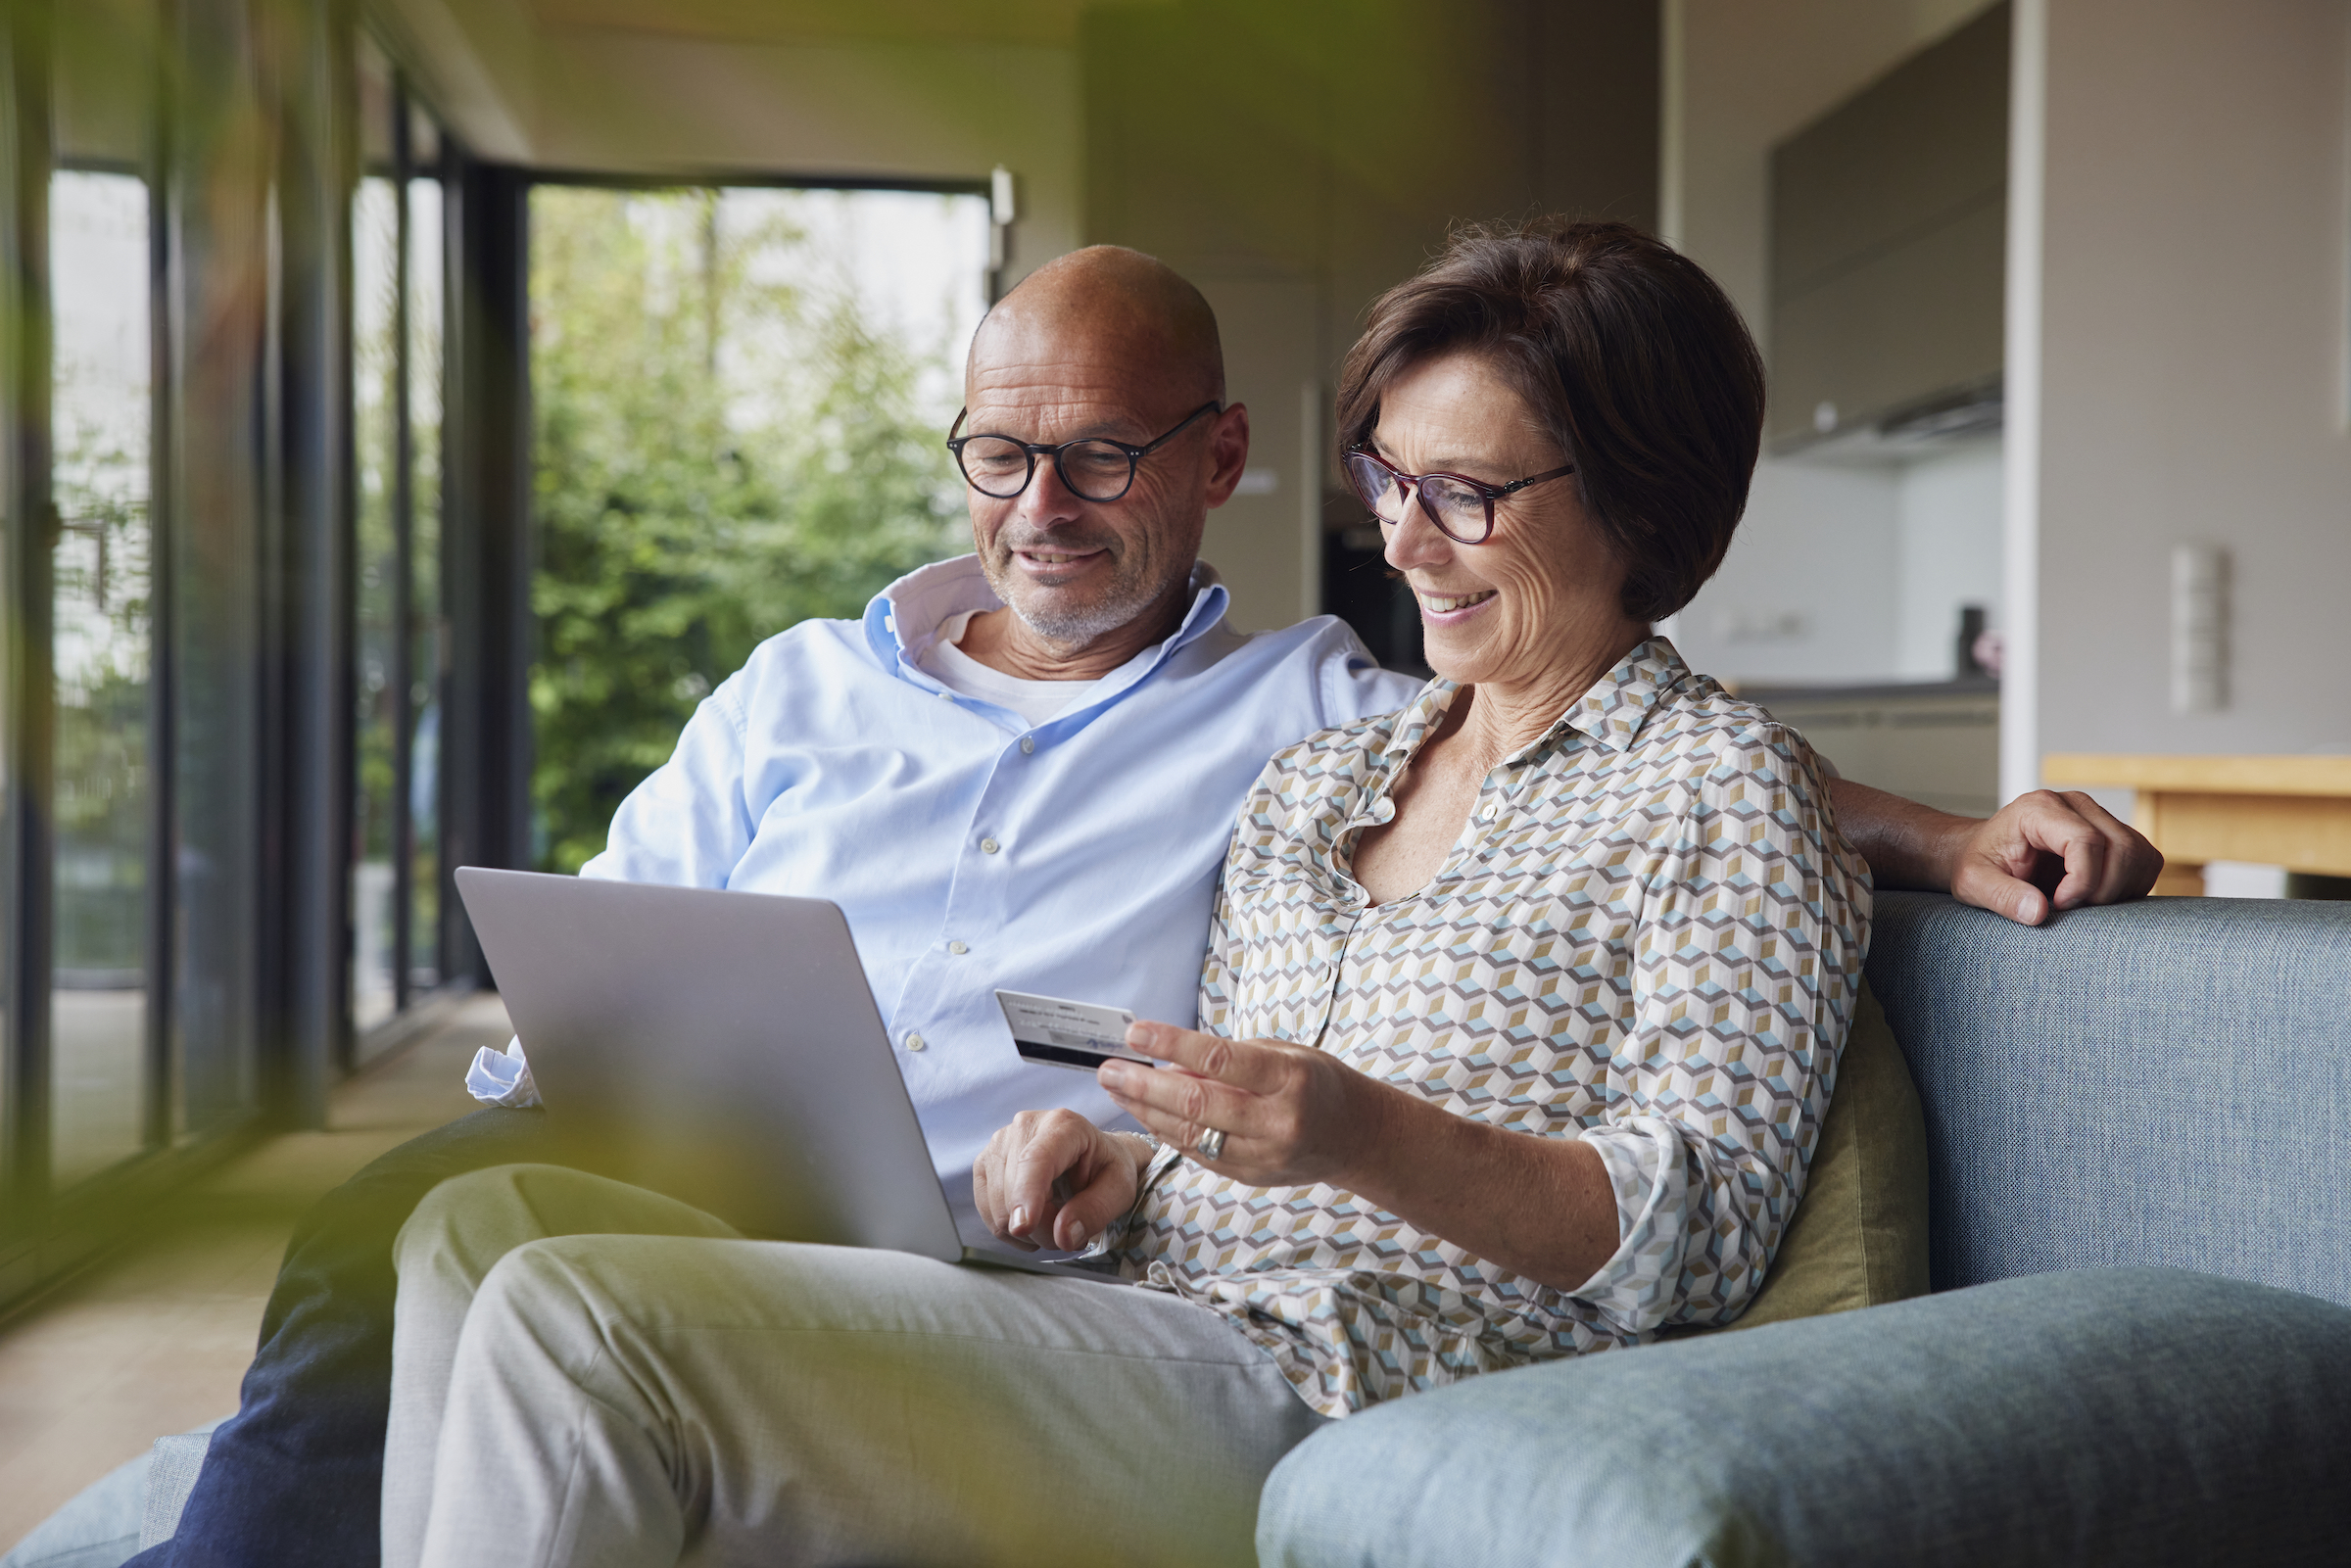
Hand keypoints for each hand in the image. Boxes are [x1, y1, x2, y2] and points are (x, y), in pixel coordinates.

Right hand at [973, 1110, 1144, 1252]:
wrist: (1092, 1156)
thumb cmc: (1106, 1169)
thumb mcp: (1120, 1189)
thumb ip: (1096, 1210)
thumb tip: (1063, 1235)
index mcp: (1063, 1125)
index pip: (1036, 1160)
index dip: (1027, 1193)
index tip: (1024, 1226)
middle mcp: (1024, 1126)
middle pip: (1016, 1193)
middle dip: (1043, 1227)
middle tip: (1071, 1231)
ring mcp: (998, 1144)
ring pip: (998, 1209)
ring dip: (1028, 1232)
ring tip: (1054, 1222)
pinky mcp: (984, 1165)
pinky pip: (987, 1214)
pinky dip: (1010, 1230)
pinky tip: (1033, 1221)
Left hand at [1097, 1023, 1376, 1188]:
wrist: (1358, 1136)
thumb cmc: (1320, 1084)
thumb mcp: (1285, 1053)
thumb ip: (1231, 1059)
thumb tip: (1171, 1062)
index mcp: (1290, 1079)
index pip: (1221, 1060)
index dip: (1173, 1046)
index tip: (1136, 1034)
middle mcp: (1278, 1121)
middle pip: (1197, 1104)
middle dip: (1145, 1086)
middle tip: (1110, 1070)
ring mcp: (1265, 1155)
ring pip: (1192, 1135)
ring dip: (1147, 1112)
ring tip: (1117, 1090)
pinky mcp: (1252, 1177)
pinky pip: (1200, 1154)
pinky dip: (1169, 1133)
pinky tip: (1146, 1114)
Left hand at [1948, 789, 2163, 924]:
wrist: (1984, 852)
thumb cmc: (1978, 864)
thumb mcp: (1973, 883)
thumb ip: (2002, 897)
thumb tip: (2039, 912)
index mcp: (2039, 809)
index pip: (2086, 841)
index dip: (2081, 881)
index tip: (2058, 905)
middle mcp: (2075, 805)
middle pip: (2122, 848)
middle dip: (2103, 891)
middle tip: (2070, 908)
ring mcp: (2098, 816)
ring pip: (2140, 854)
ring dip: (2120, 890)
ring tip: (2082, 903)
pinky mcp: (2113, 833)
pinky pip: (2145, 860)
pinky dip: (2131, 886)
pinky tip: (2098, 897)